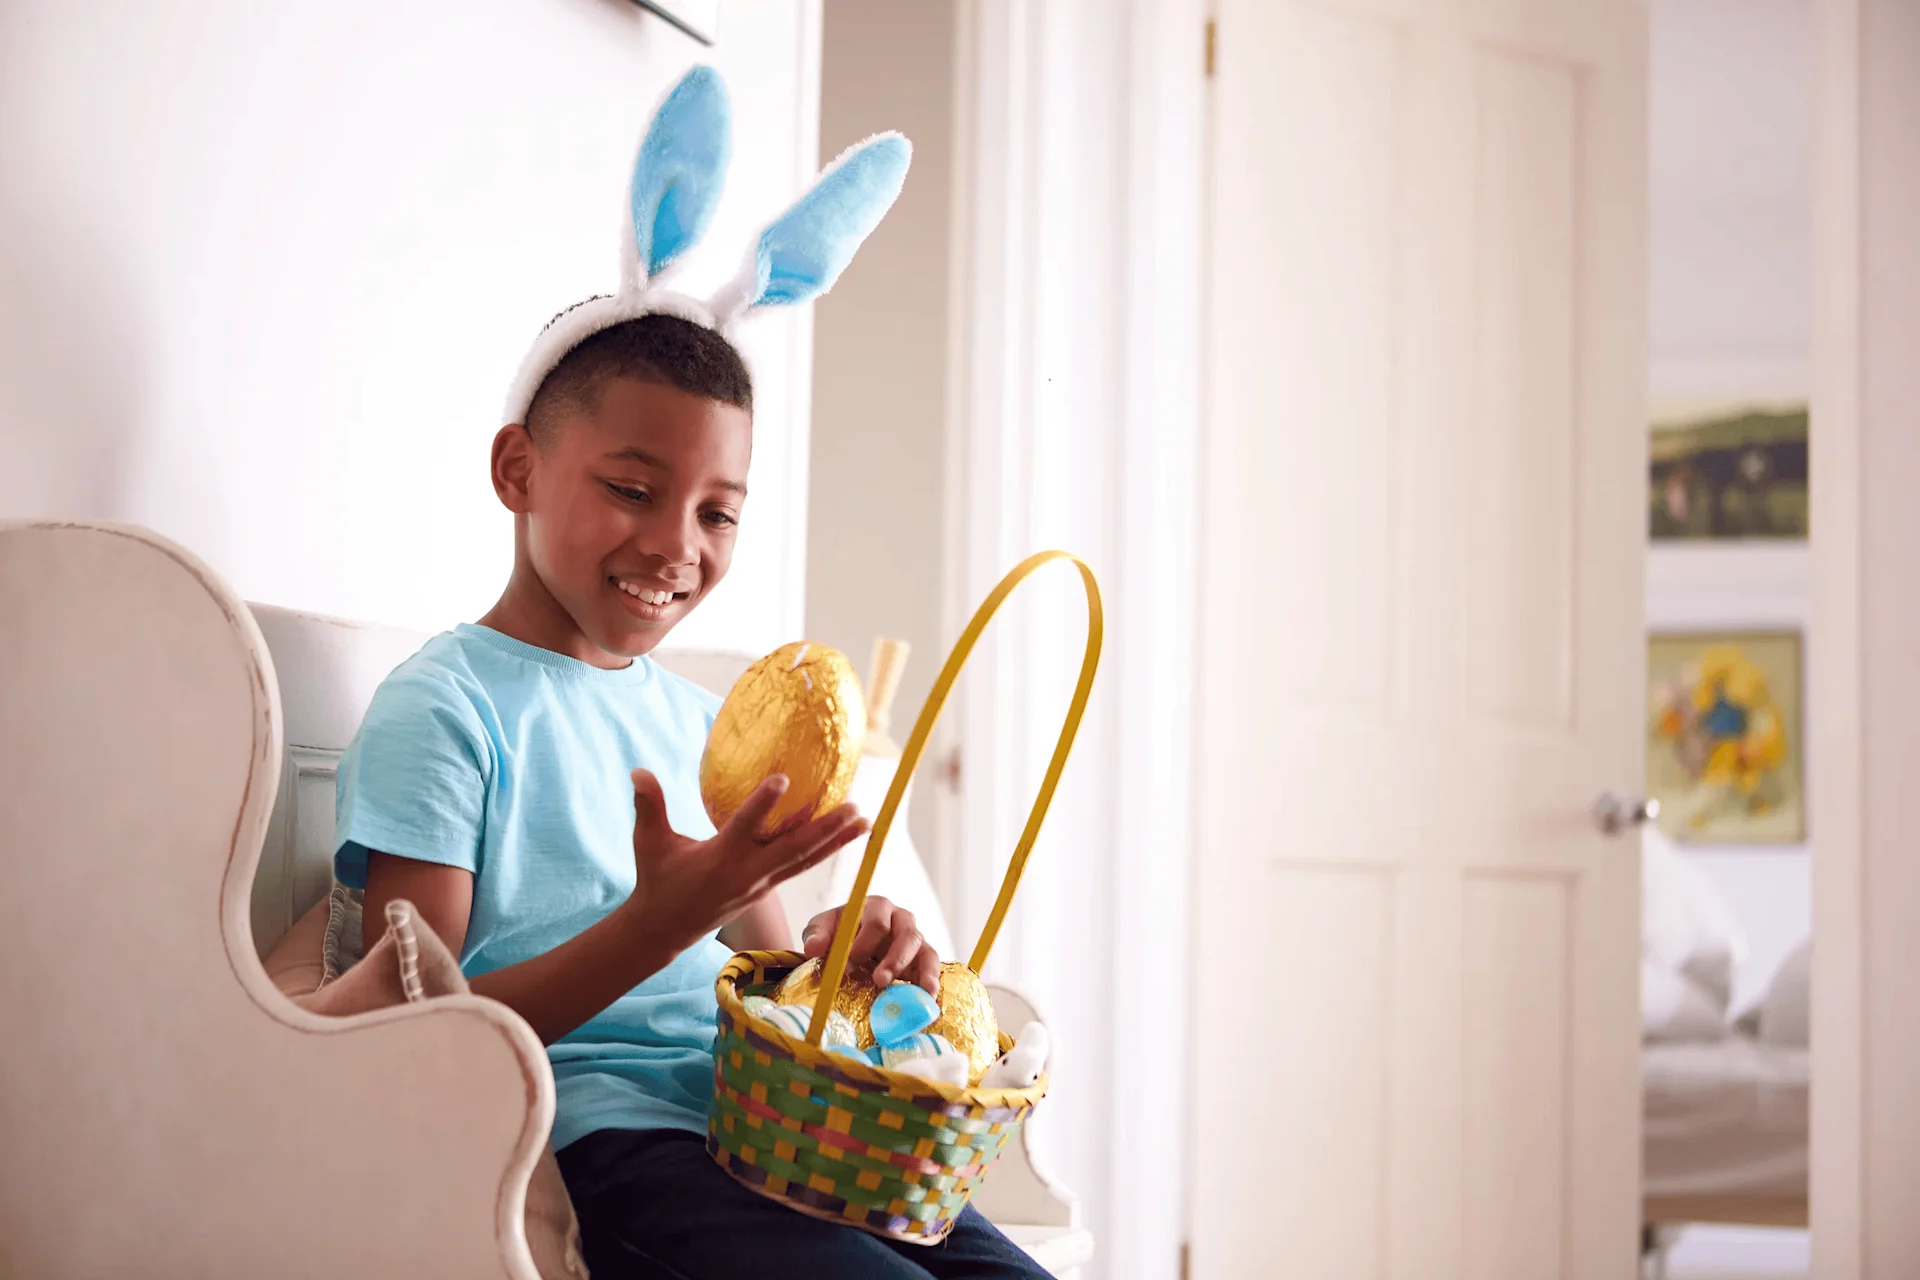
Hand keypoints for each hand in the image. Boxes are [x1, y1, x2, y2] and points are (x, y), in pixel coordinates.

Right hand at [624, 769, 866, 957]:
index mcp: (720, 858)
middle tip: (854, 807)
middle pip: (794, 849)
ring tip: (864, 821)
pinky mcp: (765, 889)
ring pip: (805, 861)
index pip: (745, 826)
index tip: (784, 779)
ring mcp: (760, 884)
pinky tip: (843, 837)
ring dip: (836, 842)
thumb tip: (637, 770)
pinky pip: (800, 868)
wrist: (664, 929)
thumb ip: (648, 805)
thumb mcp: (649, 842)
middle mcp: (747, 873)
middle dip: (826, 829)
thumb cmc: (656, 880)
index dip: (763, 803)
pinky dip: (823, 853)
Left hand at [800, 896, 939, 992]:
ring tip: (918, 993)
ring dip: (919, 974)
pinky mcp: (922, 958)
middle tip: (878, 981)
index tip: (847, 967)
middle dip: (894, 960)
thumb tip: (813, 948)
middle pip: (907, 934)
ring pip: (925, 950)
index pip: (877, 922)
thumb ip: (817, 935)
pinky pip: (932, 967)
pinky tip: (929, 999)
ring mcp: (914, 939)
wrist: (850, 941)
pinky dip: (931, 982)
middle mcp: (900, 919)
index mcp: (876, 907)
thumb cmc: (838, 932)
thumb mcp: (823, 929)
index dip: (863, 945)